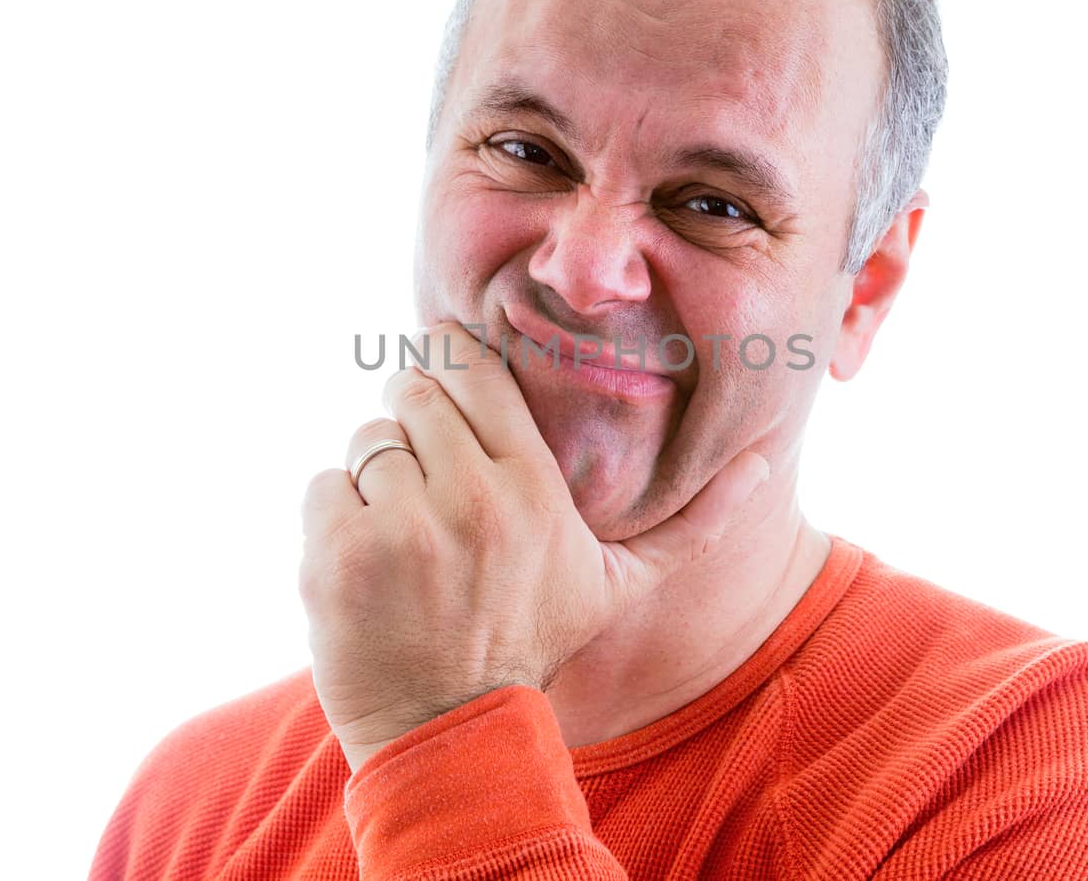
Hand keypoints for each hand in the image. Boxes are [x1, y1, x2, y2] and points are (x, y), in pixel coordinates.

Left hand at [299, 320, 768, 773]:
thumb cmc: (535, 644)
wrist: (448, 729)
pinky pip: (325, 487)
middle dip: (415, 419)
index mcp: (530, 489)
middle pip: (412, 393)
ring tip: (406, 525)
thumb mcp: (620, 584)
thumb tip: (762, 465)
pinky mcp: (339, 556)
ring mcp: (398, 527)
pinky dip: (338, 514)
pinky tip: (371, 557)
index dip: (451, 358)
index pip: (472, 368)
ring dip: (378, 472)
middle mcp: (466, 498)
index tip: (445, 366)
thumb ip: (693, 522)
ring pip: (367, 440)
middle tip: (429, 469)